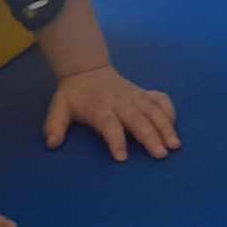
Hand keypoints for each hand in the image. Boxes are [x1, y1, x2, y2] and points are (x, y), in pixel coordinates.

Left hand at [44, 65, 178, 160]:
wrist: (87, 69)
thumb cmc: (74, 94)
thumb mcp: (60, 106)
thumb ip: (55, 125)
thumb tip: (51, 144)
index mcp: (100, 106)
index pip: (109, 124)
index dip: (115, 140)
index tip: (121, 158)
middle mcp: (120, 101)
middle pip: (137, 119)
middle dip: (150, 136)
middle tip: (161, 154)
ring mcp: (134, 96)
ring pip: (153, 110)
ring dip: (165, 126)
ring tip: (175, 145)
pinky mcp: (143, 92)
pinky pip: (159, 98)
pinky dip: (169, 109)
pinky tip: (174, 125)